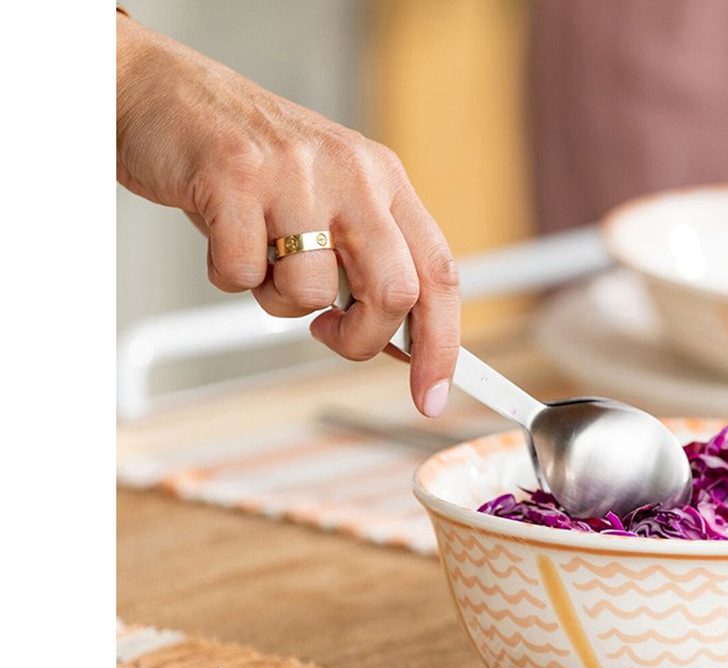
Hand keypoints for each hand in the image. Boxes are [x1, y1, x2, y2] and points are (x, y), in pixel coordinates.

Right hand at [115, 15, 458, 416]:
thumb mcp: (328, 198)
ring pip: (312, 292)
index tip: (431, 394)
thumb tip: (400, 345)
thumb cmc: (247, 159)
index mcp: (384, 179)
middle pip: (394, 292)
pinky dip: (229, 276)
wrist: (163, 89)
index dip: (442, 344)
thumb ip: (367, 262)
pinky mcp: (235, 177)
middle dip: (361, 338)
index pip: (439, 273)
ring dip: (278, 302)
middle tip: (329, 334)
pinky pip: (244, 275)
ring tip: (260, 259)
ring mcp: (295, 173)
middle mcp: (351, 172)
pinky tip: (222, 237)